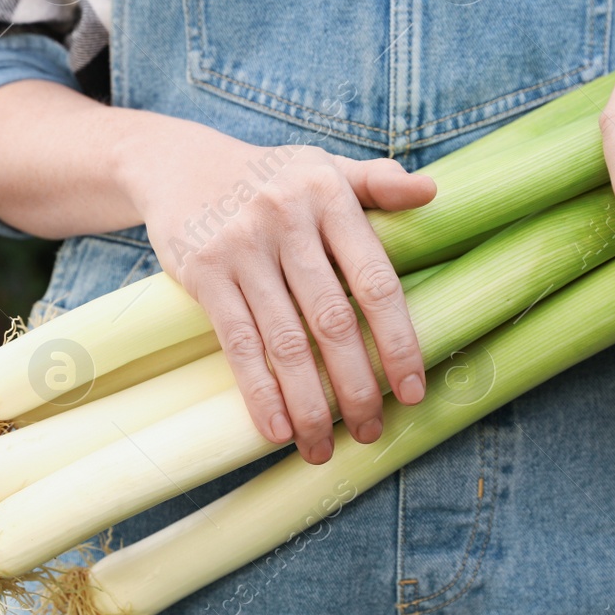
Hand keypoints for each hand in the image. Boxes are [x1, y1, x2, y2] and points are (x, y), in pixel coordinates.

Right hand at [113, 120, 436, 462]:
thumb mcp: (324, 168)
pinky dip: (259, 392)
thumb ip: (377, 183)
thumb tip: (433, 192)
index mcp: (328, 195)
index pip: (375, 279)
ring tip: (323, 449)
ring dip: (308, 404)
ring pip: (284, 341)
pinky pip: (237, 344)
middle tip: (372, 431)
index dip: (397, 341)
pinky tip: (277, 430)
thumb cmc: (271, 178)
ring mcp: (242, 247)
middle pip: (332, 319)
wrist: (181, 166)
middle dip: (355, 386)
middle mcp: (286, 218)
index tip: (413, 391)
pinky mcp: (204, 273)